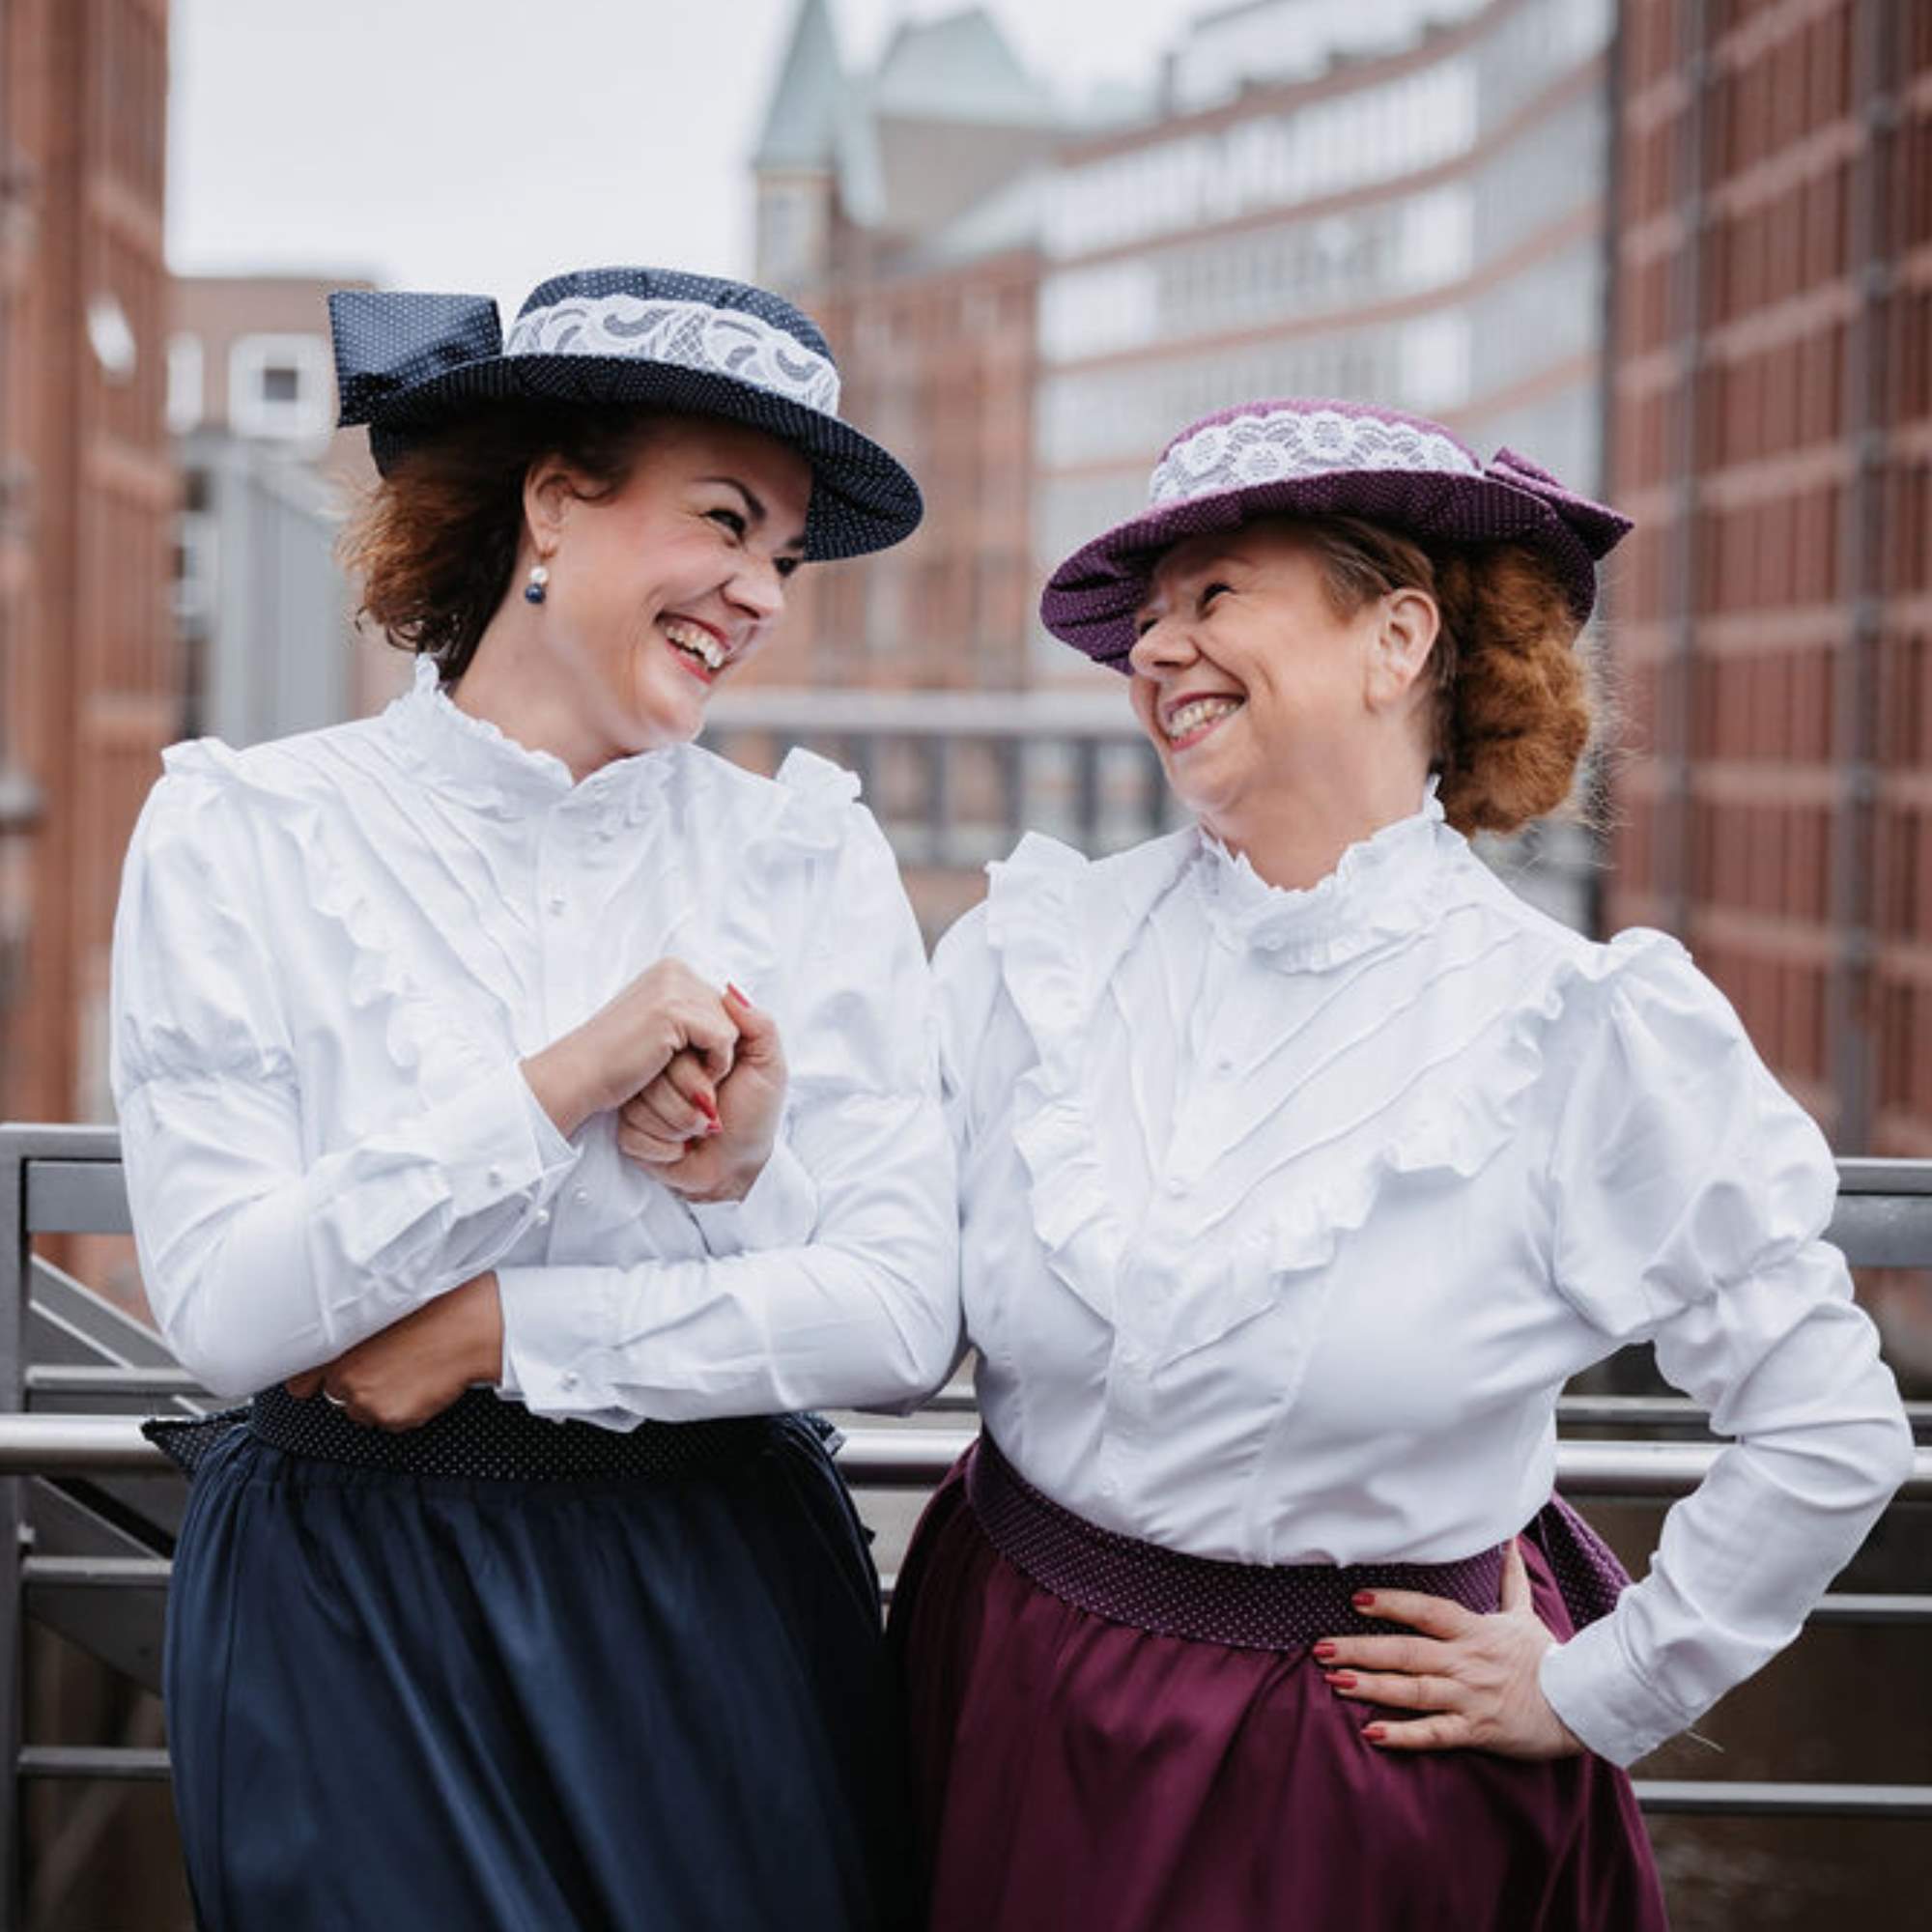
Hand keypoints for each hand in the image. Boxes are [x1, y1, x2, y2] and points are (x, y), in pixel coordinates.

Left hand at [283, 1272, 503, 1431]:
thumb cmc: (431, 1310)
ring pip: (363, 1410)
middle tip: (385, 1364)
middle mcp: (345, 1376)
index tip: (316, 1381)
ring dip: (378, 1398)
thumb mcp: (378, 1311)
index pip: (301, 1381)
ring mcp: (368, 1400)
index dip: (311, 1380)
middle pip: (337, 1395)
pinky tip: (421, 1383)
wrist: (468, 1329)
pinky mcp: (392, 1416)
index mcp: (336, 1346)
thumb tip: (326, 1357)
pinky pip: (390, 1421)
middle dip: (355, 1384)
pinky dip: (403, 1408)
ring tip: (407, 1370)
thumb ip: (345, 1331)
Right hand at [521, 958, 738, 1138]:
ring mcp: (673, 987)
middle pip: (729, 1015)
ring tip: (677, 1074)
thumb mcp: (662, 1028)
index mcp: (671, 971)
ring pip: (731, 1029)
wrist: (579, 1079)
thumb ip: (695, 1011)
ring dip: (714, 1062)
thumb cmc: (616, 1061)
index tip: (680, 1061)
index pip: (720, 1007)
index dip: (710, 1041)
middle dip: (714, 1050)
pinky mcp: (673, 1010)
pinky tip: (682, 1076)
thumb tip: (736, 991)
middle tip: (677, 1071)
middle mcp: (674, 970)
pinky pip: (724, 1040)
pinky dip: (713, 1066)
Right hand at [618, 985, 786, 1202]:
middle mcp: (662, 1053)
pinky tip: (678, 1144)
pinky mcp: (627, 1117)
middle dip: (697, 1092)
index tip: (723, 1077)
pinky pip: (635, 1119)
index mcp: (693, 1033)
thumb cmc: (750, 1117)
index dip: (712, 1060)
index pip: (691, 1028)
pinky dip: (663, 1139)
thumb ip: (757, 1024)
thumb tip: (729, 989)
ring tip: (695, 1129)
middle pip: (668, 1061)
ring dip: (681, 1120)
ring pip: (649, 1092)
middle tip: (710, 1105)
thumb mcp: (767, 1065)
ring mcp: (640, 1084)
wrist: (732, 1169)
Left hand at [1315, 1540, 1584, 1758]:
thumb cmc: (1545, 1658)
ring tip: (1334, 1681)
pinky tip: (1373, 1732)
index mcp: (1474, 1630)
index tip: (1357, 1599)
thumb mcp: (1525, 1614)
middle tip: (1321, 1647)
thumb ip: (1509, 1579)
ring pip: (1414, 1690)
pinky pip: (1435, 1733)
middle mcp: (1467, 1662)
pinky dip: (1404, 1735)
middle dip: (1362, 1648)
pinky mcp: (1476, 1730)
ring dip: (1372, 1686)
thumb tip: (1508, 1539)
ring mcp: (1470, 1697)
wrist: (1579, 1706)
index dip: (1393, 1604)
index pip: (1427, 1611)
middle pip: (1408, 1651)